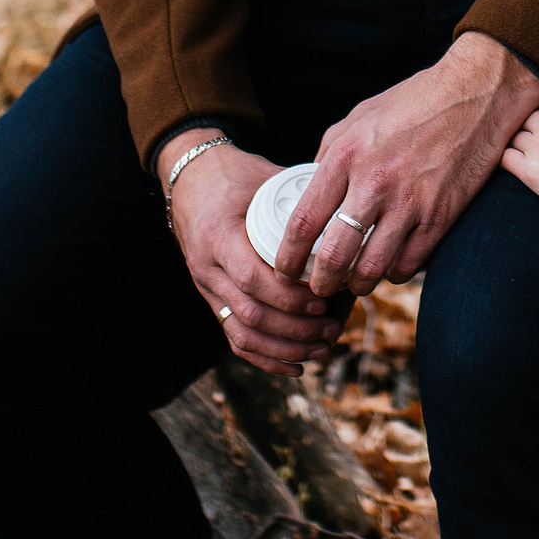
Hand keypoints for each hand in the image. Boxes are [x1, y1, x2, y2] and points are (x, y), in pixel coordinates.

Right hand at [163, 131, 341, 376]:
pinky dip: (265, 358)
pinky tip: (297, 365)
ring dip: (285, 348)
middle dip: (296, 328)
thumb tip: (349, 210)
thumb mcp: (264, 175)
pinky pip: (234, 337)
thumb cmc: (233, 174)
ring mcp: (207, 287)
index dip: (289, 297)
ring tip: (323, 346)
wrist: (190, 178)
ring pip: (242, 333)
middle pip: (251, 313)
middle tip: (334, 326)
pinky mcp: (212, 298)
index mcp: (218, 236)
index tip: (323, 299)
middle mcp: (207, 268)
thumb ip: (300, 195)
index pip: (252, 280)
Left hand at [273, 32, 538, 299]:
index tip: (283, 269)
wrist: (475, 94)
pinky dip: (394, 273)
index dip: (288, 255)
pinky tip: (389, 265)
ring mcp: (410, 203)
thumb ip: (330, 156)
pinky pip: (409, 265)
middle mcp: (374, 182)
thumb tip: (310, 193)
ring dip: (357, 285)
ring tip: (352, 282)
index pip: (304, 221)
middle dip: (319, 282)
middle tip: (317, 288)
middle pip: (334, 256)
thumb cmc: (414, 102)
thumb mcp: (359, 117)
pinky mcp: (440, 216)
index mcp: (346, 155)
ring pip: (372, 270)